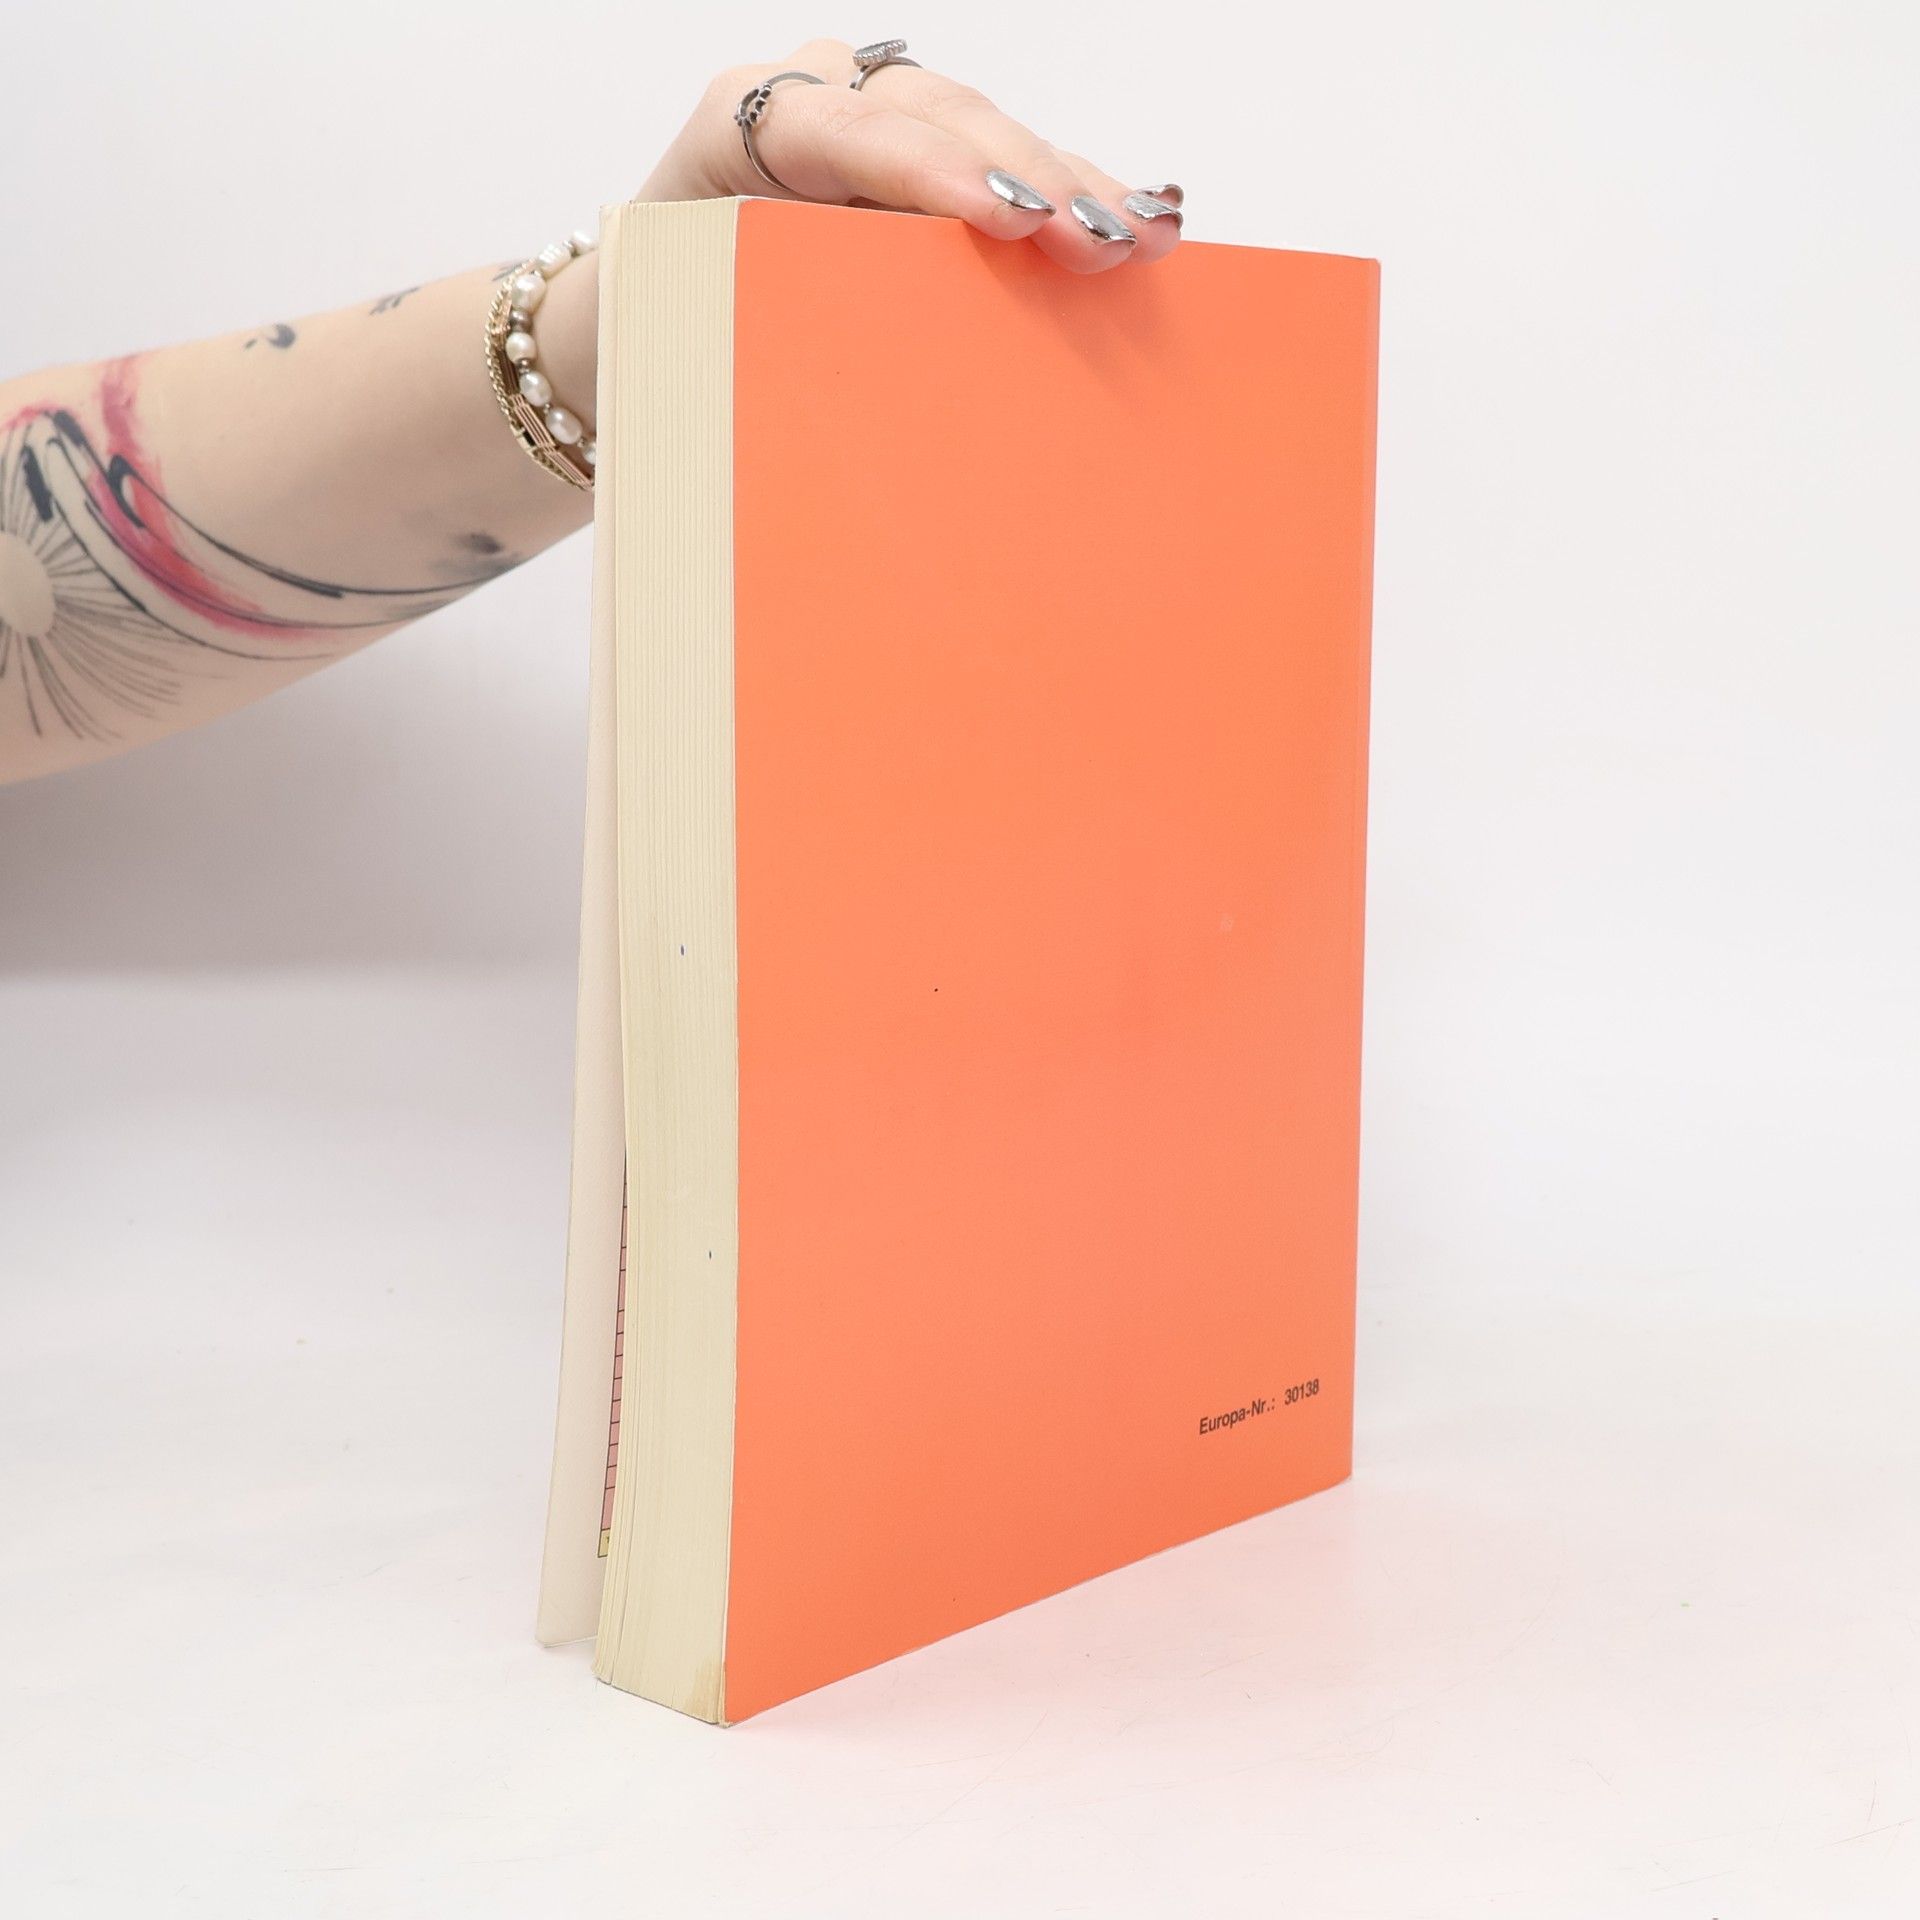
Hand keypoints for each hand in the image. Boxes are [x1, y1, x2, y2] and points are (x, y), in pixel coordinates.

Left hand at [639, 38, 1182, 274]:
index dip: (938, 175)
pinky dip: (1071, 194)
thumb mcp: (712, 322)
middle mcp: (813, 97)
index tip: (1012, 221)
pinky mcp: (918, 153)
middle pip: (941, 121)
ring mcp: (873, 114)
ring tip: (1151, 231)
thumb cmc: (674, 323)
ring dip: (1076, 186)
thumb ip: (792, 318)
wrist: (649, 310)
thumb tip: (903, 376)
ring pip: (988, 134)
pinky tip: (1143, 213)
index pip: (852, 135)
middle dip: (1034, 179)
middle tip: (1108, 240)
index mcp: (741, 125)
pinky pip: (1002, 163)